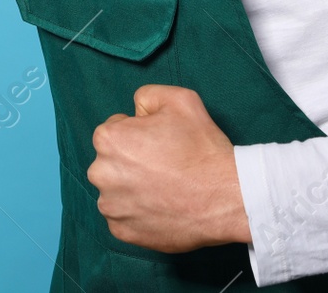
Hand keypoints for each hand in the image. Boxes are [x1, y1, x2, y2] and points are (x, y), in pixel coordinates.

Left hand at [87, 84, 250, 252]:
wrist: (227, 197)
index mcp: (109, 139)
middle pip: (112, 161)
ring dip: (133, 187)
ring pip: (116, 190)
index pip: (115, 130)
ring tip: (165, 187)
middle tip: (164, 166)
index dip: (140, 134)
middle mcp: (101, 173)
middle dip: (132, 161)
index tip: (161, 144)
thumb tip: (135, 111)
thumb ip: (147, 96)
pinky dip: (138, 212)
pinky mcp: (121, 231)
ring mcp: (111, 206)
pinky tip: (162, 206)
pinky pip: (123, 217)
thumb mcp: (179, 99)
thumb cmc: (202, 148)